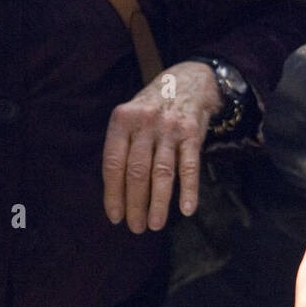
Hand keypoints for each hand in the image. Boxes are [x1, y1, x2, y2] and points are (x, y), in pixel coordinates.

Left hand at [102, 60, 223, 232]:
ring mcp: (170, 127)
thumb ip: (122, 146)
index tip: (115, 217)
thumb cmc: (152, 107)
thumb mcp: (130, 116)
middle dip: (135, 204)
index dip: (113, 193)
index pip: (114, 162)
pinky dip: (189, 190)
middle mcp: (145, 121)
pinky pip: (190, 166)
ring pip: (162, 173)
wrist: (187, 79)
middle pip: (137, 171)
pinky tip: (186, 209)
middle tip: (135, 227)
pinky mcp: (192, 132)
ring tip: (154, 225)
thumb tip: (115, 193)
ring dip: (158, 203)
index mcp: (122, 118)